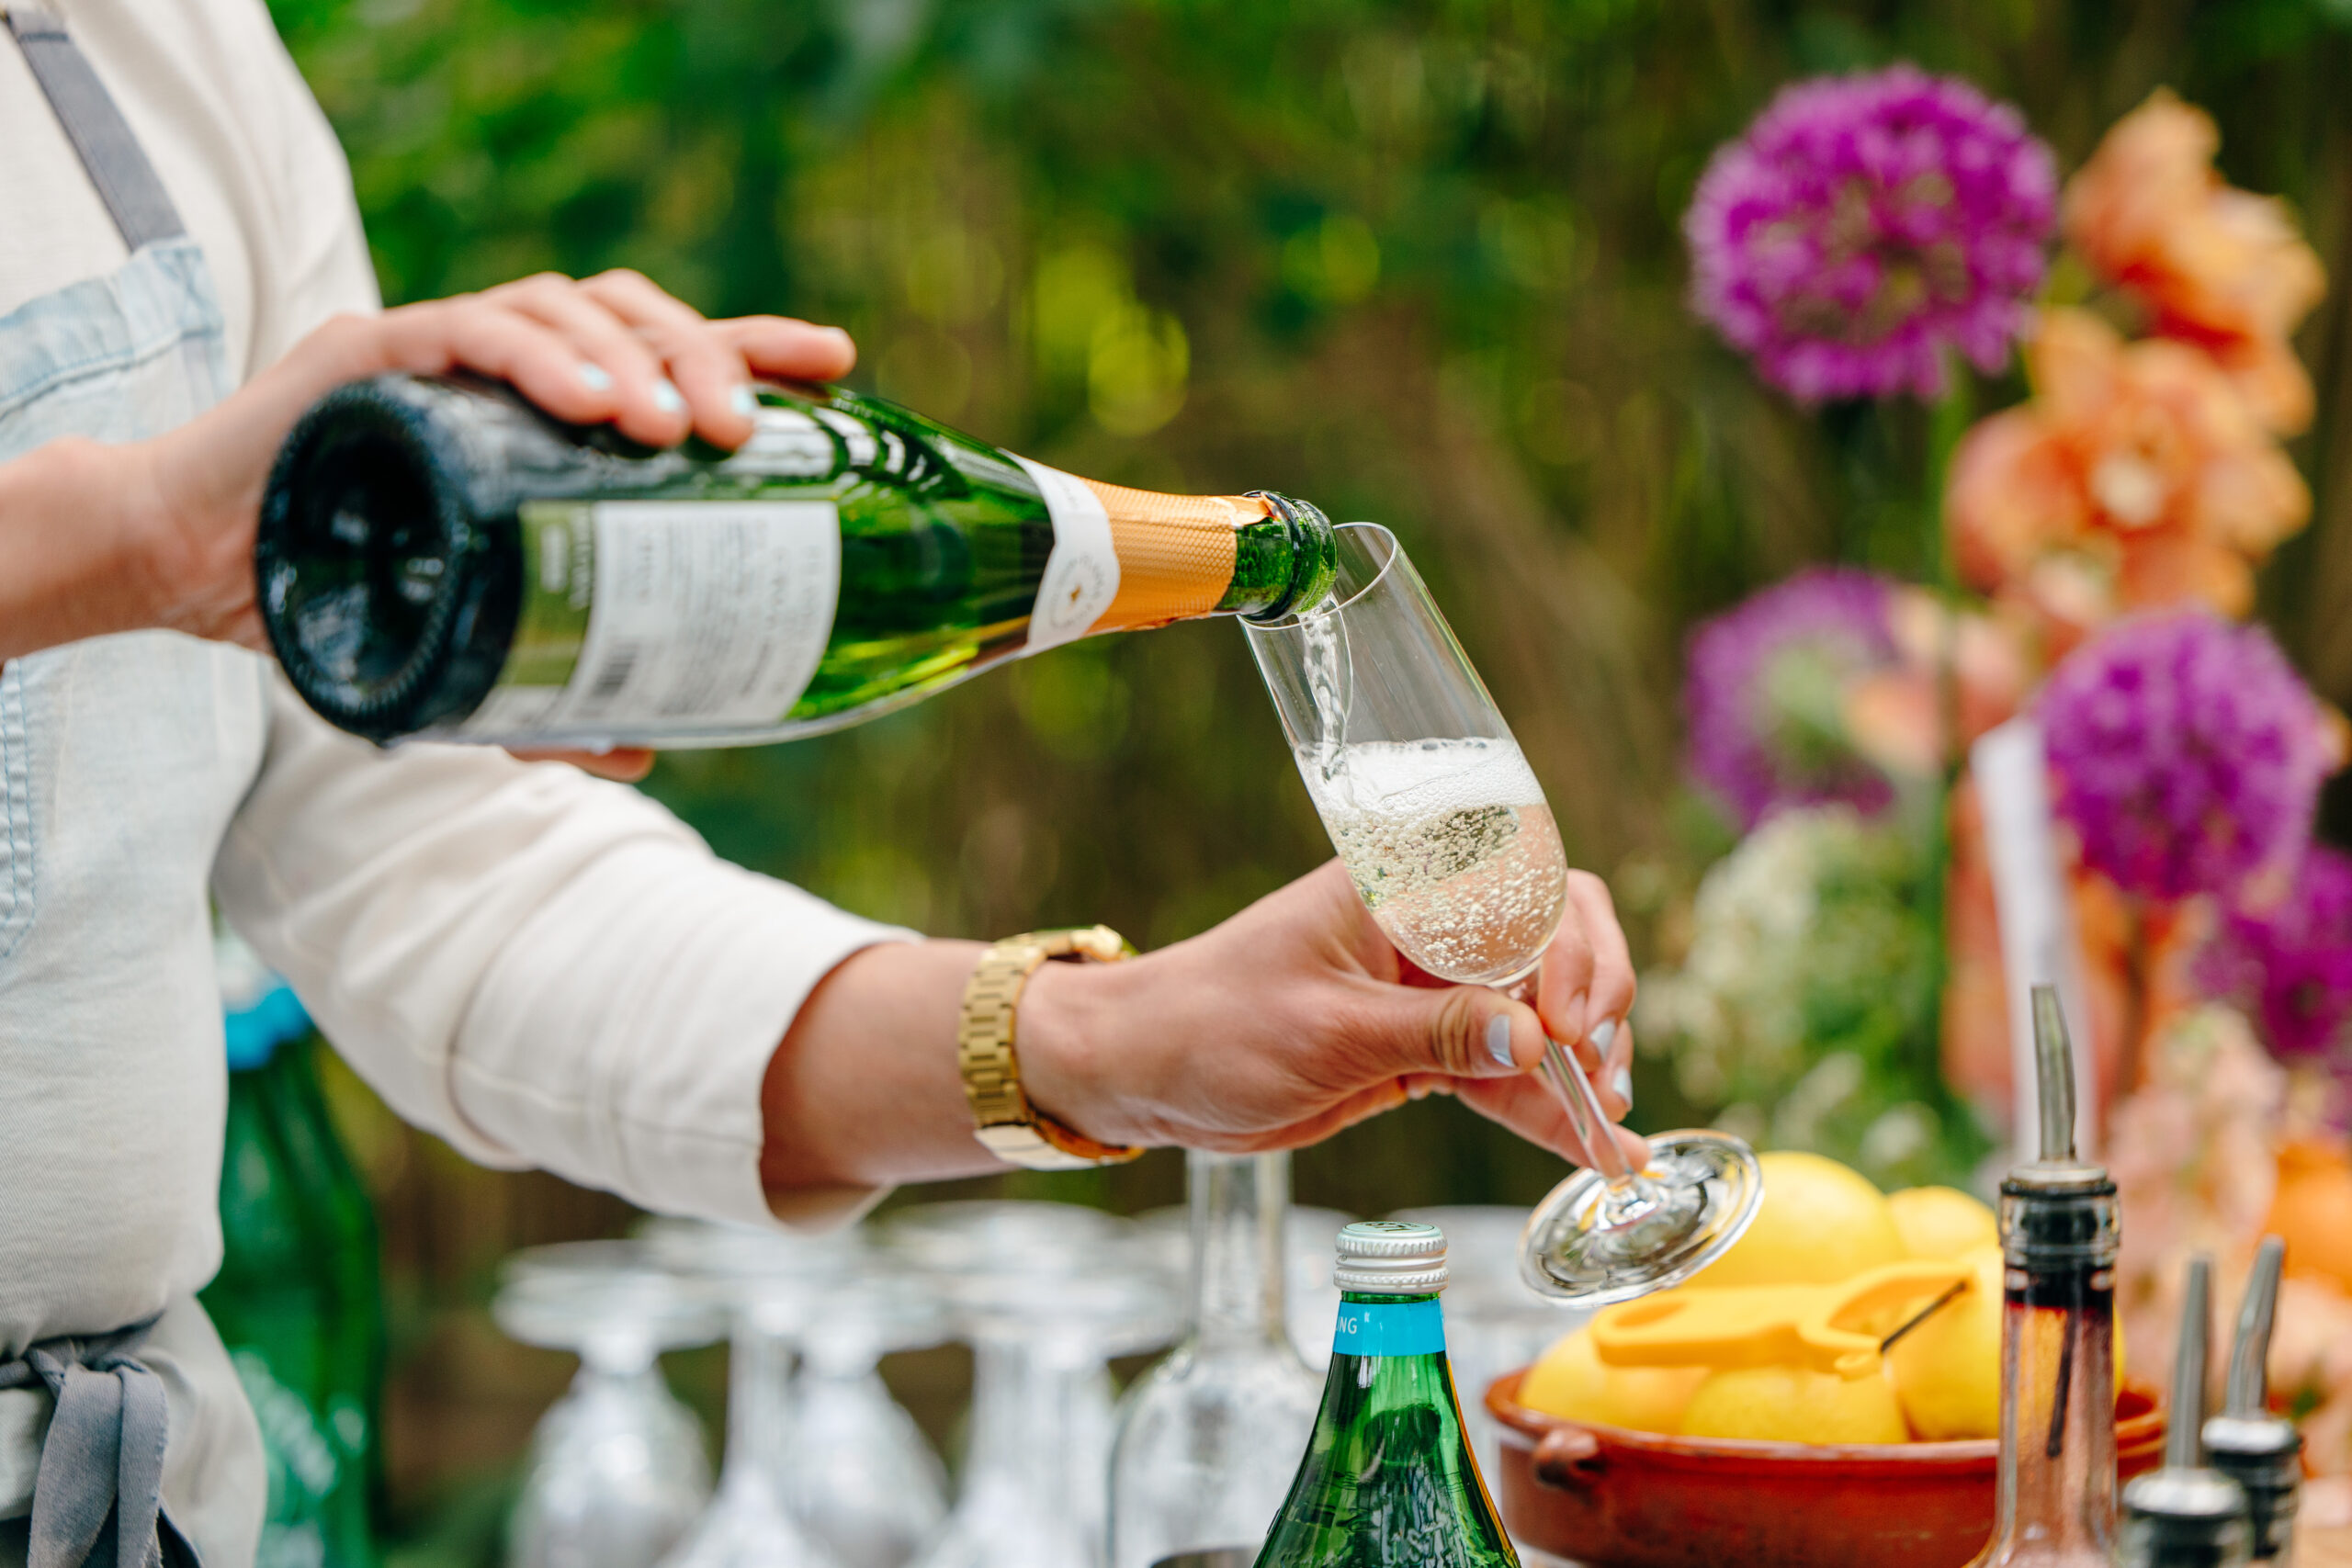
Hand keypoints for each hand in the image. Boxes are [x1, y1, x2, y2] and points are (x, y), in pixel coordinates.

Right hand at [126, 270, 856, 649]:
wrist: (180, 573)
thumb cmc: (329, 589)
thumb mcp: (463, 647)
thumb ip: (548, 692)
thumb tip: (646, 751)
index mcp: (538, 415)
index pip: (664, 355)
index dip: (752, 349)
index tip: (837, 366)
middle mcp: (499, 367)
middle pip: (631, 318)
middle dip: (705, 356)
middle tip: (750, 432)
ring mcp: (434, 350)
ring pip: (559, 307)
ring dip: (630, 355)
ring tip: (677, 425)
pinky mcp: (365, 357)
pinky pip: (466, 332)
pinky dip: (537, 357)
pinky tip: (591, 401)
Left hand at [1018, 860, 1646, 1169]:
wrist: (1141, 1073)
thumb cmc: (1211, 1025)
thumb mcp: (1326, 1031)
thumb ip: (1434, 1034)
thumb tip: (1536, 1041)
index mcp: (1405, 888)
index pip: (1529, 889)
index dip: (1574, 952)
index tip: (1572, 1028)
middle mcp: (1430, 930)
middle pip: (1557, 946)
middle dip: (1595, 1010)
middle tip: (1599, 1081)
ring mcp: (1430, 992)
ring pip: (1540, 1019)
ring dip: (1582, 1073)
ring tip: (1613, 1136)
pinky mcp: (1422, 1050)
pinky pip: (1502, 1074)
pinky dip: (1544, 1111)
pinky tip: (1591, 1151)